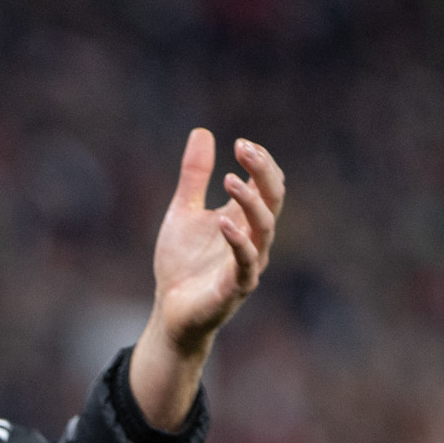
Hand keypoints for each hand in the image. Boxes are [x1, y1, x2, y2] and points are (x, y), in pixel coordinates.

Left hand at [129, 129, 283, 429]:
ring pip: (265, 228)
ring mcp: (248, 263)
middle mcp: (253, 238)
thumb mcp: (183, 212)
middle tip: (246, 149)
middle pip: (273, 199)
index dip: (260, 162)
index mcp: (243, 219)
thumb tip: (203, 131)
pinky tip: (223, 222)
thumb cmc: (182, 264)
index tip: (241, 143)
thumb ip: (194, 176)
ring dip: (251, 202)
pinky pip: (245, 263)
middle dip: (263, 172)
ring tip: (231, 180)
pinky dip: (237, 242)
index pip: (268, 184)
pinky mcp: (235, 288)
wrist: (170, 311)